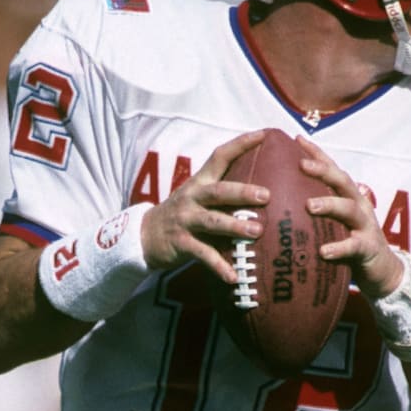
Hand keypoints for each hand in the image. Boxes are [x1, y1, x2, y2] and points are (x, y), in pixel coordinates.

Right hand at [140, 131, 268, 283]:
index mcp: (199, 183)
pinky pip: (203, 255)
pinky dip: (219, 266)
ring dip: (234, 226)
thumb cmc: (182, 215)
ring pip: (212, 222)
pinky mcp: (180, 244)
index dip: (240, 144)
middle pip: (218, 191)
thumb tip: (264, 187)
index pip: (219, 157)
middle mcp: (192, 198)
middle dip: (242, 192)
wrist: (144, 236)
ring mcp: (185, 221)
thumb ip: (223, 193)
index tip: (263, 134)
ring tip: (256, 232)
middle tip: (266, 195)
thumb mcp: (197, 197)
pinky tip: (234, 276)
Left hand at [295, 135, 404, 298]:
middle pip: (342, 181)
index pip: (332, 169)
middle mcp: (357, 204)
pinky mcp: (368, 247)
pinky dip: (339, 248)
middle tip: (301, 165)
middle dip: (323, 170)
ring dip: (329, 204)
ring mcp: (365, 225)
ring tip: (309, 206)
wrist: (381, 269)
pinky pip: (354, 246)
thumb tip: (278, 200)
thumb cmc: (348, 241)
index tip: (296, 139)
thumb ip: (312, 210)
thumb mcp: (332, 222)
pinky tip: (324, 251)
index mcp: (346, 196)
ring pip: (349, 209)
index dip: (317, 153)